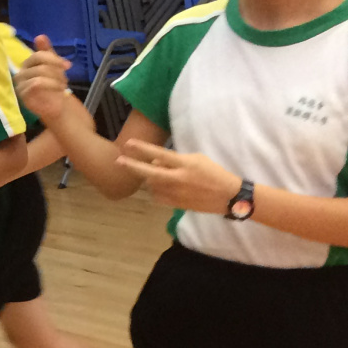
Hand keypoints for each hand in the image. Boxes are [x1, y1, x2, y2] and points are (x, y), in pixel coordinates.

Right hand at [15, 35, 73, 120]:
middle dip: (56, 72)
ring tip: (63, 86)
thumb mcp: (53, 66)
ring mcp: (20, 85)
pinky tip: (59, 91)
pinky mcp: (23, 95)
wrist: (55, 106)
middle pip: (40, 66)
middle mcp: (21, 73)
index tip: (68, 65)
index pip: (38, 56)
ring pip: (39, 75)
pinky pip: (35, 84)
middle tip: (66, 80)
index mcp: (27, 64)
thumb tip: (40, 36)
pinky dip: (51, 86)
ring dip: (55, 80)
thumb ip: (47, 52)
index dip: (54, 59)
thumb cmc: (53, 85)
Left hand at [116, 140, 243, 213]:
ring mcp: (176, 193)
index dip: (142, 149)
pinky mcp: (176, 204)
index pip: (159, 154)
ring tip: (161, 175)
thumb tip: (155, 161)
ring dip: (150, 178)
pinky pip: (157, 196)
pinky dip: (157, 190)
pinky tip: (164, 187)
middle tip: (118, 160)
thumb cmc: (214, 173)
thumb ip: (175, 159)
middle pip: (149, 172)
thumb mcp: (197, 159)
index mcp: (185, 164)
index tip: (128, 143)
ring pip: (152, 185)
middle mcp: (178, 179)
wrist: (228, 196)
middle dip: (132, 166)